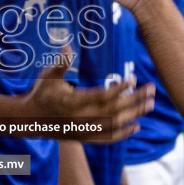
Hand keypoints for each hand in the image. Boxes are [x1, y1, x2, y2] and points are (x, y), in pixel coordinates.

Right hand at [24, 53, 154, 144]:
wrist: (31, 120)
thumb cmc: (41, 93)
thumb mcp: (48, 76)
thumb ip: (60, 63)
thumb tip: (67, 46)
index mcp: (73, 102)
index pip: (102, 96)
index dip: (119, 89)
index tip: (133, 78)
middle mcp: (81, 119)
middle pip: (114, 110)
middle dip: (135, 100)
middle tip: (152, 89)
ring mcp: (84, 130)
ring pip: (114, 124)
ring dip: (134, 114)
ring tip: (150, 104)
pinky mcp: (85, 138)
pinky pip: (108, 138)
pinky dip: (123, 134)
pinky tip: (137, 126)